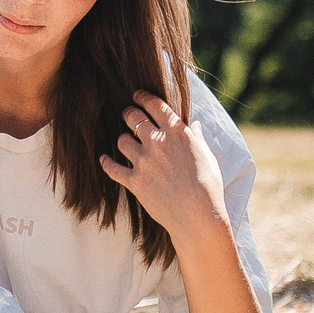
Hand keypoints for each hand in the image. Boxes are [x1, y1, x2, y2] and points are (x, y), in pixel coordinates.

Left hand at [97, 90, 227, 235]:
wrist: (198, 216)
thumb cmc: (209, 186)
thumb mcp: (208, 157)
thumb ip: (197, 138)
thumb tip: (194, 126)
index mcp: (177, 132)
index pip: (154, 105)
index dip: (143, 97)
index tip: (138, 96)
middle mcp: (157, 142)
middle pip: (133, 118)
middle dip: (129, 114)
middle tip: (128, 115)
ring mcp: (143, 161)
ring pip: (122, 141)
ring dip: (123, 140)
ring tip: (126, 143)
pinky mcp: (134, 181)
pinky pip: (112, 168)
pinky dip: (107, 163)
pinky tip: (105, 160)